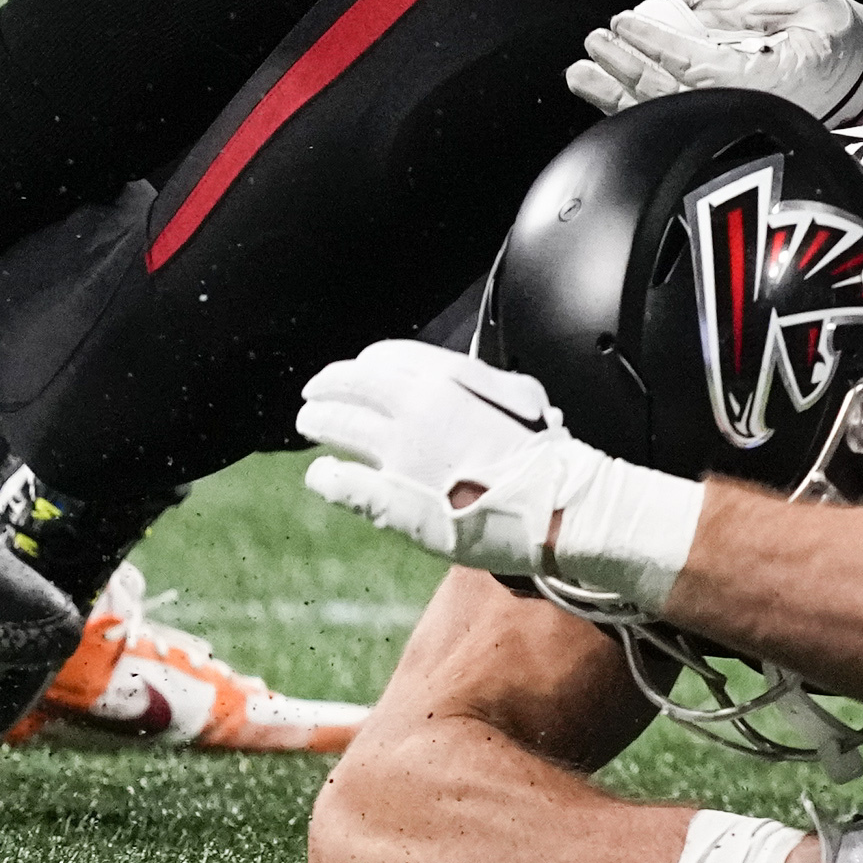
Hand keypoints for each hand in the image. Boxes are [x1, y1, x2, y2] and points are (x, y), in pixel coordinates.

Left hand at [296, 339, 701, 607]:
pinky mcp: (386, 497)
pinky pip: (337, 480)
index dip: (364, 364)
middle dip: (327, 386)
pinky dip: (325, 474)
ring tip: (311, 423)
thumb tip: (455, 380)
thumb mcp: (518, 395)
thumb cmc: (542, 454)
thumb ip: (477, 384)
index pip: (384, 357)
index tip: (357, 372)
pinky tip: (323, 473)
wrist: (551, 505)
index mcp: (448, 378)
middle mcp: (415, 408)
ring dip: (317, 420)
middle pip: (348, 385)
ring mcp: (397, 453)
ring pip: (334, 424)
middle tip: (316, 395)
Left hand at [571, 0, 862, 129]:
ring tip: (584, 71)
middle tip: (595, 41)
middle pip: (672, 94)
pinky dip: (637, 110)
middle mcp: (753, 111)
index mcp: (775, 79)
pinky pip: (677, 123)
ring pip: (667, 114)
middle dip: (626, 65)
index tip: (625, 21)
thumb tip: (685, 7)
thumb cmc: (851, 45)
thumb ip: (744, 5)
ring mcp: (742, 128)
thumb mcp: (806, 5)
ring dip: (618, 92)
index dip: (656, 43)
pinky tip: (611, 97)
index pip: (698, 63)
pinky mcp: (734, 132)